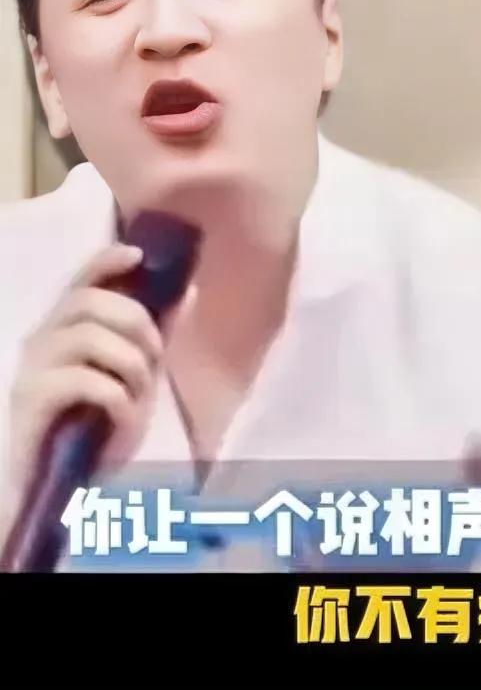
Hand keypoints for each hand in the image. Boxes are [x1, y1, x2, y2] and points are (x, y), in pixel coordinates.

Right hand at [2, 243, 164, 525]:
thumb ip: (155, 335)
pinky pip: (85, 381)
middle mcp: (41, 342)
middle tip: (156, 356)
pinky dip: (118, 398)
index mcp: (64, 330)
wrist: (57, 487)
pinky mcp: (30, 402)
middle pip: (87, 301)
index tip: (138, 254)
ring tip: (140, 395)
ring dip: (131, 364)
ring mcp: (31, 370)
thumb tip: (189, 290)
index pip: (79, 280)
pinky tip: (124, 419)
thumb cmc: (94, 427)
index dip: (106, 261)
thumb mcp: (135, 375)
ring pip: (88, 336)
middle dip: (136, 322)